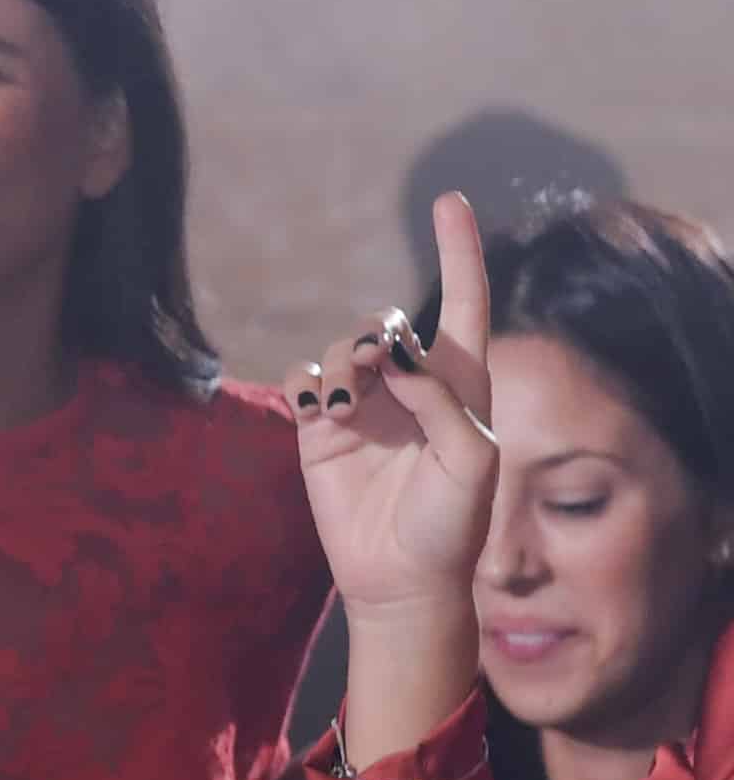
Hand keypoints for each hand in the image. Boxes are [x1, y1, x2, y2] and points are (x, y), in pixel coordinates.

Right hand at [290, 190, 499, 620]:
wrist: (400, 579)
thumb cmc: (452, 526)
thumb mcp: (473, 462)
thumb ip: (443, 401)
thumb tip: (395, 359)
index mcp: (461, 386)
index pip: (464, 305)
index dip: (459, 252)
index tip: (449, 201)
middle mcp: (412, 387)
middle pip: (390, 322)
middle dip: (382, 336)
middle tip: (379, 374)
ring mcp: (364, 406)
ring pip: (344, 346)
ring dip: (346, 363)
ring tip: (349, 406)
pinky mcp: (320, 429)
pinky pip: (306, 381)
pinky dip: (312, 388)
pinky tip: (324, 416)